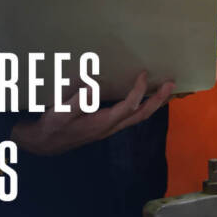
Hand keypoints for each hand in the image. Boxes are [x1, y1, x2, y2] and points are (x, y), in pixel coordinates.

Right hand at [10, 72, 174, 155]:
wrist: (45, 143)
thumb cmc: (53, 126)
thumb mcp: (61, 113)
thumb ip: (77, 101)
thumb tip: (93, 86)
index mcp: (102, 123)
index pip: (128, 106)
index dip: (138, 90)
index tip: (143, 73)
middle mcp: (110, 127)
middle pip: (141, 115)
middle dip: (158, 100)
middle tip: (171, 84)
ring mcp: (109, 128)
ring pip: (138, 117)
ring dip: (153, 104)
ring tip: (165, 91)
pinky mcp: (106, 126)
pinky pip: (131, 117)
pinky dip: (142, 107)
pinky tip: (143, 99)